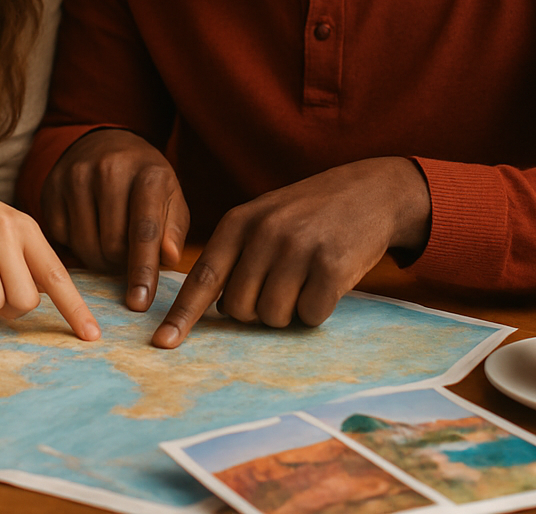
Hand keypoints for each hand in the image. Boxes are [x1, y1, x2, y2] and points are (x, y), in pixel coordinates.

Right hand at [39, 129, 189, 311]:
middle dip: (120, 265)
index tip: (140, 303)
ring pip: (84, 245)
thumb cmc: (145, 180)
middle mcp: (109, 170)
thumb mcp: (171, 197)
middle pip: (111, 244)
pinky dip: (75, 245)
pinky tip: (87, 230)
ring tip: (109, 247)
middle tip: (126, 261)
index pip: (144, 230)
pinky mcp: (51, 187)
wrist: (105, 142)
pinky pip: (61, 237)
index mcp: (148, 173)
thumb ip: (173, 229)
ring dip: (98, 259)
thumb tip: (169, 258)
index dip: (143, 270)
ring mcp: (75, 176)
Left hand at [151, 157, 430, 348]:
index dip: (182, 315)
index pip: (202, 278)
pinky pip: (310, 315)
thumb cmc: (312, 213)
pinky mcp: (332, 266)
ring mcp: (298, 249)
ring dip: (290, 311)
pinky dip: (318, 310)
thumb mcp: (265, 218)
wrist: (372, 191)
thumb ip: (237, 255)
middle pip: (239, 308)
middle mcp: (264, 233)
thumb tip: (216, 308)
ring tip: (306, 279)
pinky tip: (329, 281)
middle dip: (257, 310)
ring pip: (273, 316)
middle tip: (282, 284)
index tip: (163, 343)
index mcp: (239, 221)